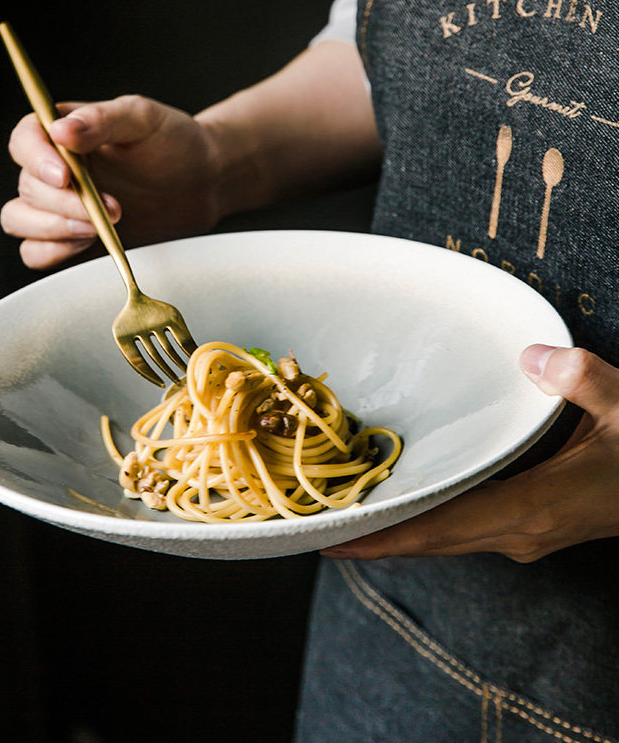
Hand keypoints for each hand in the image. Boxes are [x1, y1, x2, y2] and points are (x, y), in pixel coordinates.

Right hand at [2, 96, 219, 268]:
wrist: (200, 184)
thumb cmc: (173, 144)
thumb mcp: (144, 119)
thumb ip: (103, 119)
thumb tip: (61, 130)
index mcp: (64, 132)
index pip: (24, 140)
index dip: (35, 159)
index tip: (64, 176)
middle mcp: (54, 168)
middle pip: (27, 186)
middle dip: (66, 203)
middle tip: (112, 209)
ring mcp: (58, 206)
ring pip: (19, 220)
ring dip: (54, 229)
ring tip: (99, 228)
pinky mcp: (69, 239)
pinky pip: (35, 252)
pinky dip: (53, 253)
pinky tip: (89, 244)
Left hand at [322, 345, 618, 562]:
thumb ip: (582, 380)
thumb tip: (533, 358)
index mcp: (534, 508)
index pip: (443, 526)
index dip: (387, 535)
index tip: (336, 541)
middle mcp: (519, 532)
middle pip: (430, 540)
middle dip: (374, 539)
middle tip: (317, 529)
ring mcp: (523, 535)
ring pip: (442, 540)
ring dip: (395, 533)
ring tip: (344, 520)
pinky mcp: (527, 528)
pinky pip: (459, 532)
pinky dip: (422, 525)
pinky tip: (399, 508)